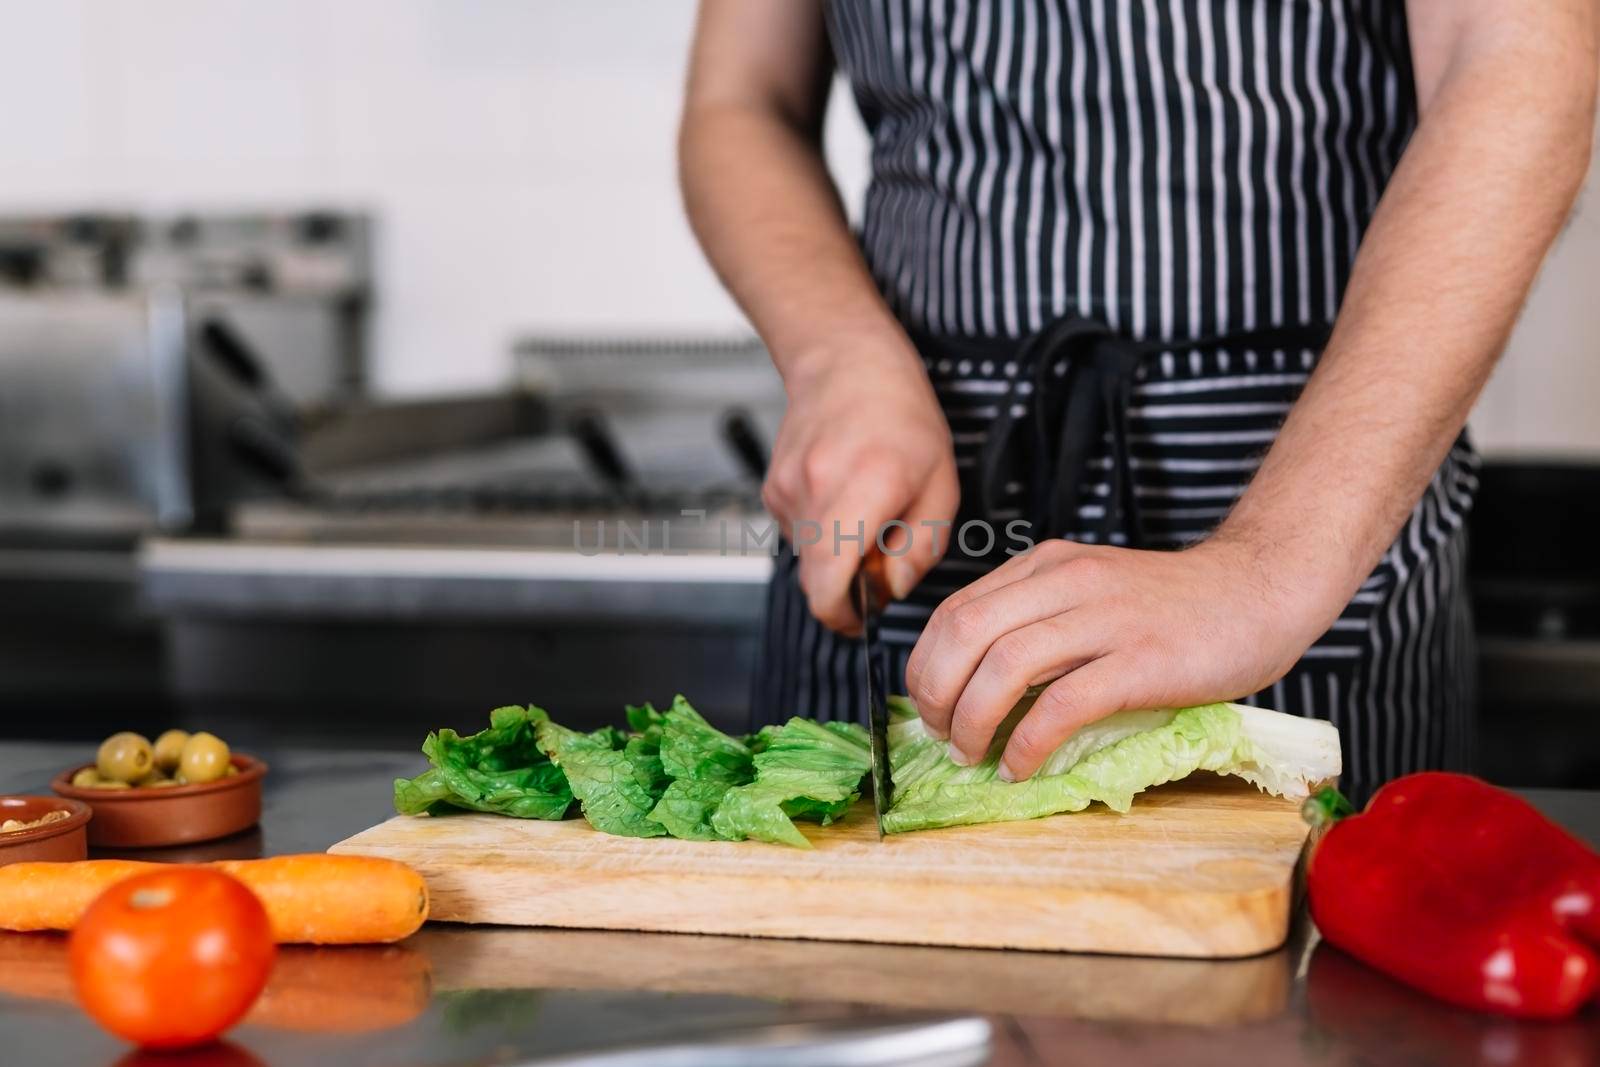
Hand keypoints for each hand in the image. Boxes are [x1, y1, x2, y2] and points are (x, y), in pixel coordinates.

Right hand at [763, 334, 958, 631]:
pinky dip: (823, 532)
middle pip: (817, 578)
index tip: (860, 621)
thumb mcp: (940, 483)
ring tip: (866, 510)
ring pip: (809, 558)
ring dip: (837, 554)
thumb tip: (889, 590)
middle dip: (848, 586)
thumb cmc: (901, 417)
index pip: (828, 580)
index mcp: (863, 487)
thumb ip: (920, 547)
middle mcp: (815, 490)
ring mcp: (786, 490)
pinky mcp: (772, 490)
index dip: (842, 616)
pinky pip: (800, 535)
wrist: (846, 363)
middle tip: (881, 554)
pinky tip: (843, 494)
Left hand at [903, 537, 1338, 779]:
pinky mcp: (1140, 661)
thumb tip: (978, 683)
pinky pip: (1062, 705)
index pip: (954, 611)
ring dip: (973, 720)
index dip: (927, 666)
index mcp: (1045, 566)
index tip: (928, 707)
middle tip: (942, 737)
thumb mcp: (1090, 591)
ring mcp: (1104, 619)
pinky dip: (1027, 742)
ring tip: (972, 756)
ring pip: (1004, 667)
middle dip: (937, 694)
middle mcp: (1065, 582)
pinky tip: (1020, 767)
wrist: (1261, 587)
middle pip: (964, 634)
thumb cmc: (1174, 605)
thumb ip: (1040, 620)